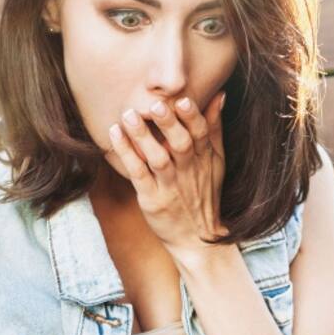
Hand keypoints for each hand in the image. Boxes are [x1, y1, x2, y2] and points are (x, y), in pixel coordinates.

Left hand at [108, 92, 227, 256]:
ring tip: (129, 115)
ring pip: (157, 159)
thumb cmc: (204, 194)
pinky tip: (114, 135)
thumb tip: (219, 95)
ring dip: (142, 137)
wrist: (197, 239)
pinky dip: (127, 155)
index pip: (201, 135)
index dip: (192, 117)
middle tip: (154, 104)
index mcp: (205, 160)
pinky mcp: (152, 200)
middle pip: (180, 145)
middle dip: (168, 124)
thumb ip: (215, 128)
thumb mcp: (217, 162)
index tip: (182, 99)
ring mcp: (170, 187)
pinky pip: (138, 175)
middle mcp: (189, 172)